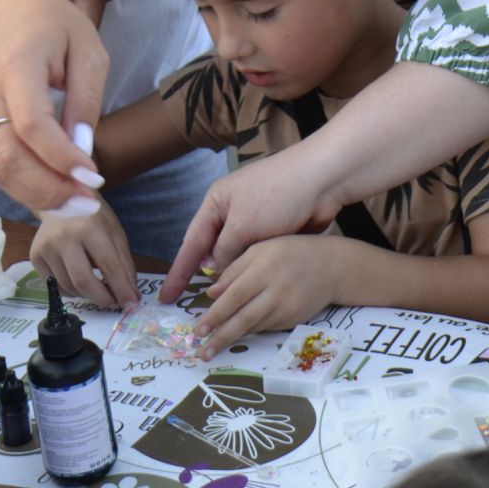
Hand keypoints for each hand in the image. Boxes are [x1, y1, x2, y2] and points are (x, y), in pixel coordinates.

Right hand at [0, 0, 106, 212]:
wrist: (12, 9)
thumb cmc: (57, 26)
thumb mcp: (89, 52)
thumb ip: (86, 100)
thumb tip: (82, 151)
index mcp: (16, 66)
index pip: (32, 125)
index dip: (61, 158)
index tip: (94, 178)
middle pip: (7, 156)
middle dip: (48, 188)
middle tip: (88, 202)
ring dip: (35, 195)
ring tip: (75, 205)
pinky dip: (23, 185)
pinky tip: (54, 191)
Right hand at [32, 198, 139, 309]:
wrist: (62, 200)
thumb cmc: (93, 216)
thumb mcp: (115, 233)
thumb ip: (125, 264)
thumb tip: (130, 295)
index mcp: (89, 227)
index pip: (108, 265)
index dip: (121, 288)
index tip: (131, 303)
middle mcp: (64, 237)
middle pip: (83, 281)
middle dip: (102, 298)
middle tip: (114, 303)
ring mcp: (46, 247)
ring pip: (68, 286)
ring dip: (87, 294)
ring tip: (98, 287)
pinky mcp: (35, 256)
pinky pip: (54, 285)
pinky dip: (71, 290)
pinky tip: (79, 280)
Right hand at [166, 147, 343, 301]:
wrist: (323, 181)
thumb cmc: (278, 195)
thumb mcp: (243, 224)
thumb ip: (225, 252)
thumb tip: (217, 272)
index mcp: (216, 203)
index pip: (191, 243)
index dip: (178, 273)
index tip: (166, 297)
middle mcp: (231, 212)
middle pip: (210, 251)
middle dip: (201, 277)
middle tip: (191, 308)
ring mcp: (253, 221)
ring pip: (233, 257)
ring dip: (228, 278)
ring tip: (218, 306)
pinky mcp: (273, 231)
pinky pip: (253, 257)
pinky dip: (248, 272)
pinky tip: (246, 290)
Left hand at [194, 235, 350, 356]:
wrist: (332, 265)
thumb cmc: (292, 251)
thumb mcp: (262, 249)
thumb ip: (235, 269)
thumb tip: (211, 294)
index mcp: (265, 267)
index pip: (234, 295)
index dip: (215, 314)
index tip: (198, 328)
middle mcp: (276, 289)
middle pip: (243, 317)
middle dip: (220, 336)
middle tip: (201, 350)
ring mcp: (287, 307)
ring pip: (254, 326)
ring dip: (232, 339)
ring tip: (213, 349)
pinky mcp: (294, 319)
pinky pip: (267, 328)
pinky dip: (250, 332)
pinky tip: (237, 335)